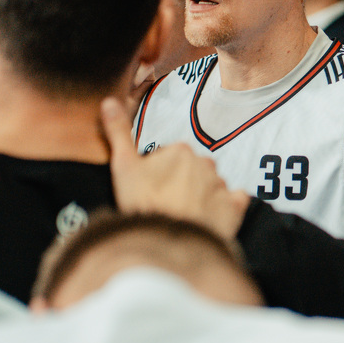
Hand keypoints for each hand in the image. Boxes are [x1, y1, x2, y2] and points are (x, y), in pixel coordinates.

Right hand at [101, 97, 248, 238]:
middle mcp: (205, 163)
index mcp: (180, 150)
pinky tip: (213, 216)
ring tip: (183, 215)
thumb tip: (109, 100)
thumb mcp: (122, 166)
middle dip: (180, 184)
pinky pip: (235, 200)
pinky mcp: (235, 207)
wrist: (167, 242)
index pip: (169, 158)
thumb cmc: (143, 203)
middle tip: (164, 204)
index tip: (149, 190)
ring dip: (201, 197)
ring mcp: (221, 185)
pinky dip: (227, 205)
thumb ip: (117, 132)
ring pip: (211, 186)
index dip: (157, 175)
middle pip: (191, 171)